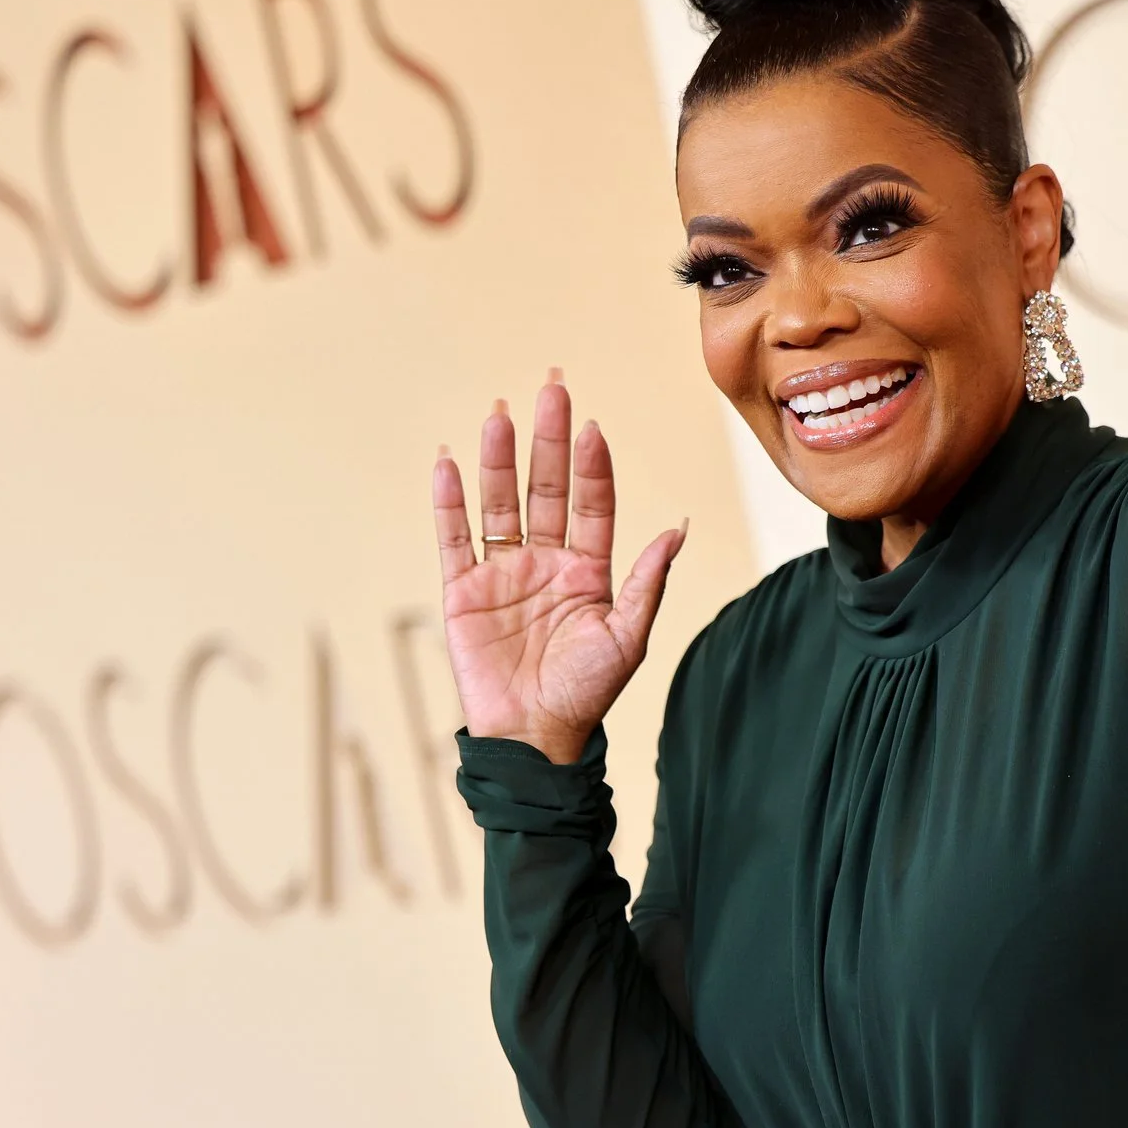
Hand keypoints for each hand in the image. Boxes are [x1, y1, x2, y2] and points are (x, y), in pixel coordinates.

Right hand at [432, 373, 685, 764]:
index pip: (591, 504)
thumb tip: (677, 529)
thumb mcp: (627, 637)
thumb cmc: (584, 694)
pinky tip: (450, 463)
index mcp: (588, 570)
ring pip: (500, 504)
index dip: (591, 467)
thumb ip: (647, 581)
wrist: (532, 739)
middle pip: (545, 489)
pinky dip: (450, 502)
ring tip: (499, 414)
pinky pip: (455, 538)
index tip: (592, 428)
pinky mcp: (463, 592)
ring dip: (498, 459)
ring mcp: (503, 574)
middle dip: (548, 440)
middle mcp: (545, 562)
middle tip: (551, 388)